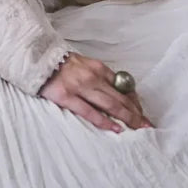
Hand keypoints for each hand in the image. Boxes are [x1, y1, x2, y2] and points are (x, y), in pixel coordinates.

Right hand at [38, 52, 153, 131]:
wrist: (39, 59)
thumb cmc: (63, 65)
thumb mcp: (86, 65)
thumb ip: (101, 77)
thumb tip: (117, 92)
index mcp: (99, 68)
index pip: (123, 86)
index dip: (135, 101)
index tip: (142, 112)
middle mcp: (94, 77)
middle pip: (121, 97)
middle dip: (136, 112)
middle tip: (148, 125)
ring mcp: (81, 87)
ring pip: (110, 105)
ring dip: (127, 118)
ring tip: (138, 128)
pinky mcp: (68, 97)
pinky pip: (90, 112)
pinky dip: (105, 121)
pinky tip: (116, 128)